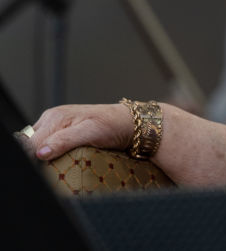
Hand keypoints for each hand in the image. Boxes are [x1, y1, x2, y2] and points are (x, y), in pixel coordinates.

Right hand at [17, 103, 131, 160]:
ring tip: (55, 169)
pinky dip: (51, 156)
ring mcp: (56, 126)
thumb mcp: (91, 132)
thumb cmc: (113, 124)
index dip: (32, 159)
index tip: (42, 171)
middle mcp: (52, 120)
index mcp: (54, 118)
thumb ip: (65, 141)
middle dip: (36, 159)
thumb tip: (41, 153)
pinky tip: (60, 162)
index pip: (30, 143)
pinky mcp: (62, 133)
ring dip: (42, 159)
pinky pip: (48, 146)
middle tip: (50, 172)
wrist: (129, 123)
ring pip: (37, 146)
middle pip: (30, 145)